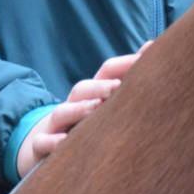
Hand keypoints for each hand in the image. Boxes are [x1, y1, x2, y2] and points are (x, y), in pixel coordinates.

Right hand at [14, 46, 146, 179]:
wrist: (44, 144)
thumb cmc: (86, 122)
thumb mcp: (104, 103)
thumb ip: (127, 79)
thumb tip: (153, 47)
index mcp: (92, 93)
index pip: (107, 72)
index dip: (125, 64)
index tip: (147, 59)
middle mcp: (73, 105)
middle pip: (83, 89)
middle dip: (101, 86)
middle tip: (118, 86)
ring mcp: (55, 125)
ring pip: (62, 112)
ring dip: (78, 109)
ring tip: (95, 107)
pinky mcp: (41, 146)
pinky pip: (43, 143)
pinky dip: (51, 142)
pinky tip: (63, 142)